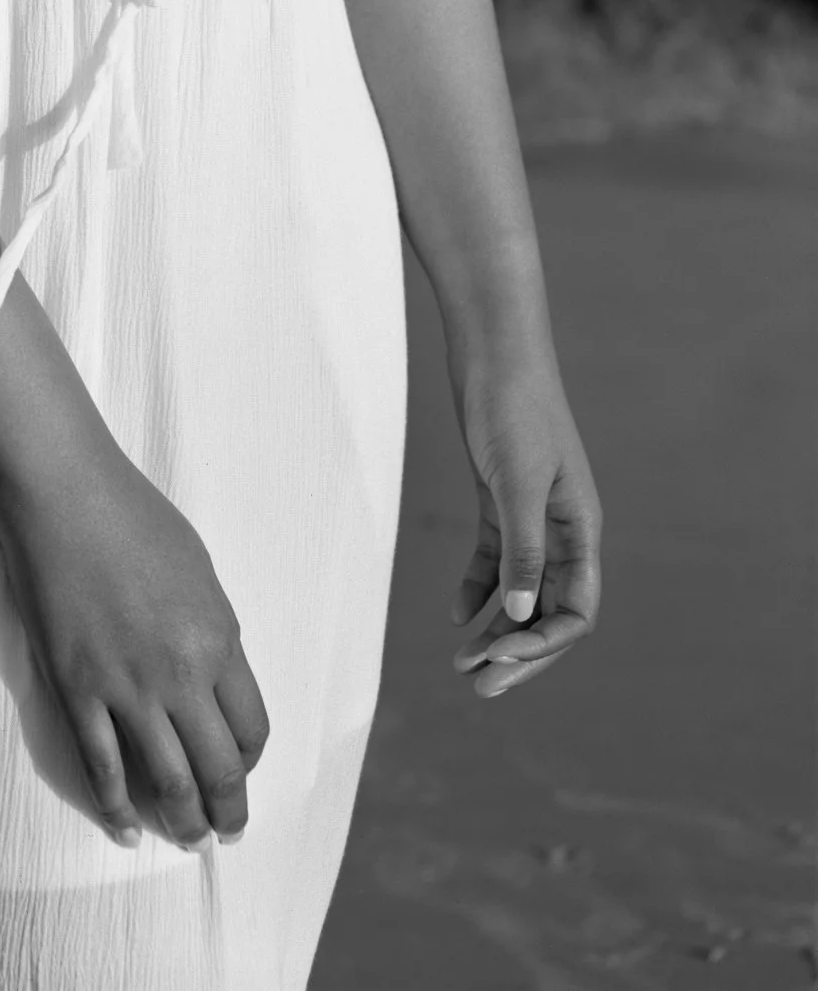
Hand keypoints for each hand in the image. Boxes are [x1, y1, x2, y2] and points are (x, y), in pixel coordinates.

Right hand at [0, 422, 269, 850]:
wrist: (61, 488)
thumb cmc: (131, 513)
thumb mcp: (197, 570)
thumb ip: (211, 630)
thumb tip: (212, 678)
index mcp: (219, 639)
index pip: (252, 729)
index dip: (250, 761)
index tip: (242, 771)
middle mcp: (180, 674)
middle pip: (218, 768)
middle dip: (228, 811)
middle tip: (226, 833)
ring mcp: (125, 687)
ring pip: (168, 781)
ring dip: (185, 822)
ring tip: (190, 842)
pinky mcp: (76, 689)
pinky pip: (103, 767)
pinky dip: (117, 809)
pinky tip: (127, 831)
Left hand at [447, 349, 600, 698]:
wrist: (493, 351)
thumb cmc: (513, 409)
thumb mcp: (519, 482)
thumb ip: (523, 549)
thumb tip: (519, 616)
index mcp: (582, 529)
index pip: (576, 610)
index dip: (542, 644)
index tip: (498, 660)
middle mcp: (563, 529)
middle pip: (549, 609)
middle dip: (519, 652)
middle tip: (479, 688)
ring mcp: (532, 515)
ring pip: (520, 589)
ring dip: (495, 627)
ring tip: (461, 661)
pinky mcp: (500, 499)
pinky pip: (496, 558)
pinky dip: (478, 588)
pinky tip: (455, 613)